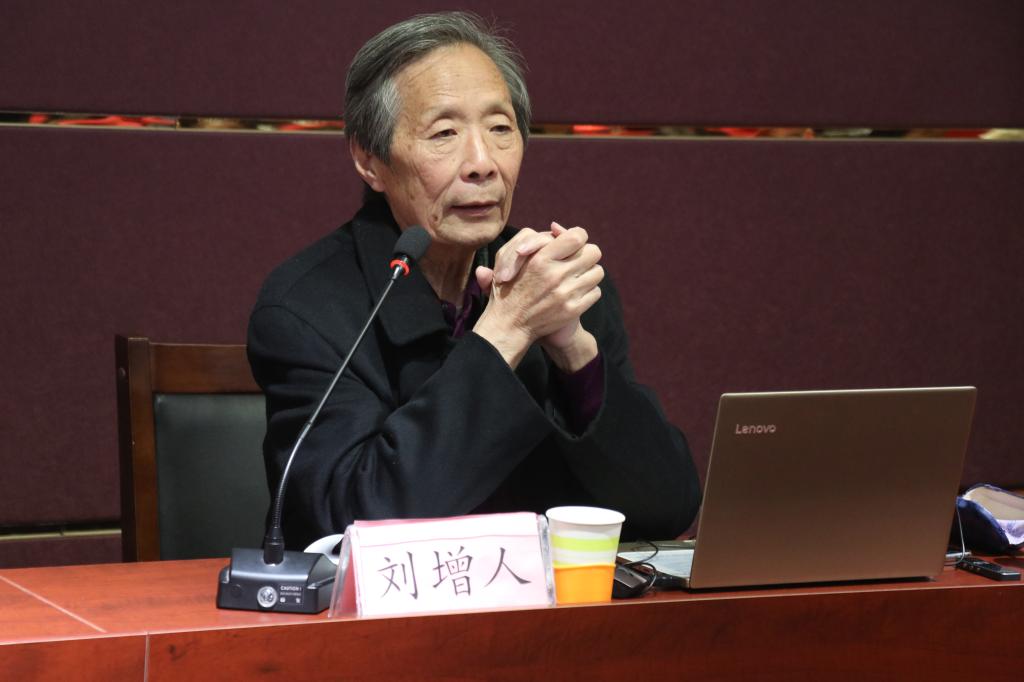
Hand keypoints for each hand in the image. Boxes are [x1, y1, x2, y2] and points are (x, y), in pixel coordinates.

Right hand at [474, 222, 602, 368]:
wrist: (509, 325)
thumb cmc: (508, 288)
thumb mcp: (509, 259)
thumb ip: (533, 240)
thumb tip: (556, 226)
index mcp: (540, 259)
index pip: (577, 236)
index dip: (578, 236)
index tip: (573, 242)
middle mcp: (555, 275)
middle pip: (593, 252)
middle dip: (586, 254)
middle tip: (577, 260)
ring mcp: (566, 294)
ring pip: (597, 272)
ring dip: (589, 273)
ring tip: (576, 277)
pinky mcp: (573, 309)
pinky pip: (596, 292)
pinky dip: (589, 291)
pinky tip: (575, 292)